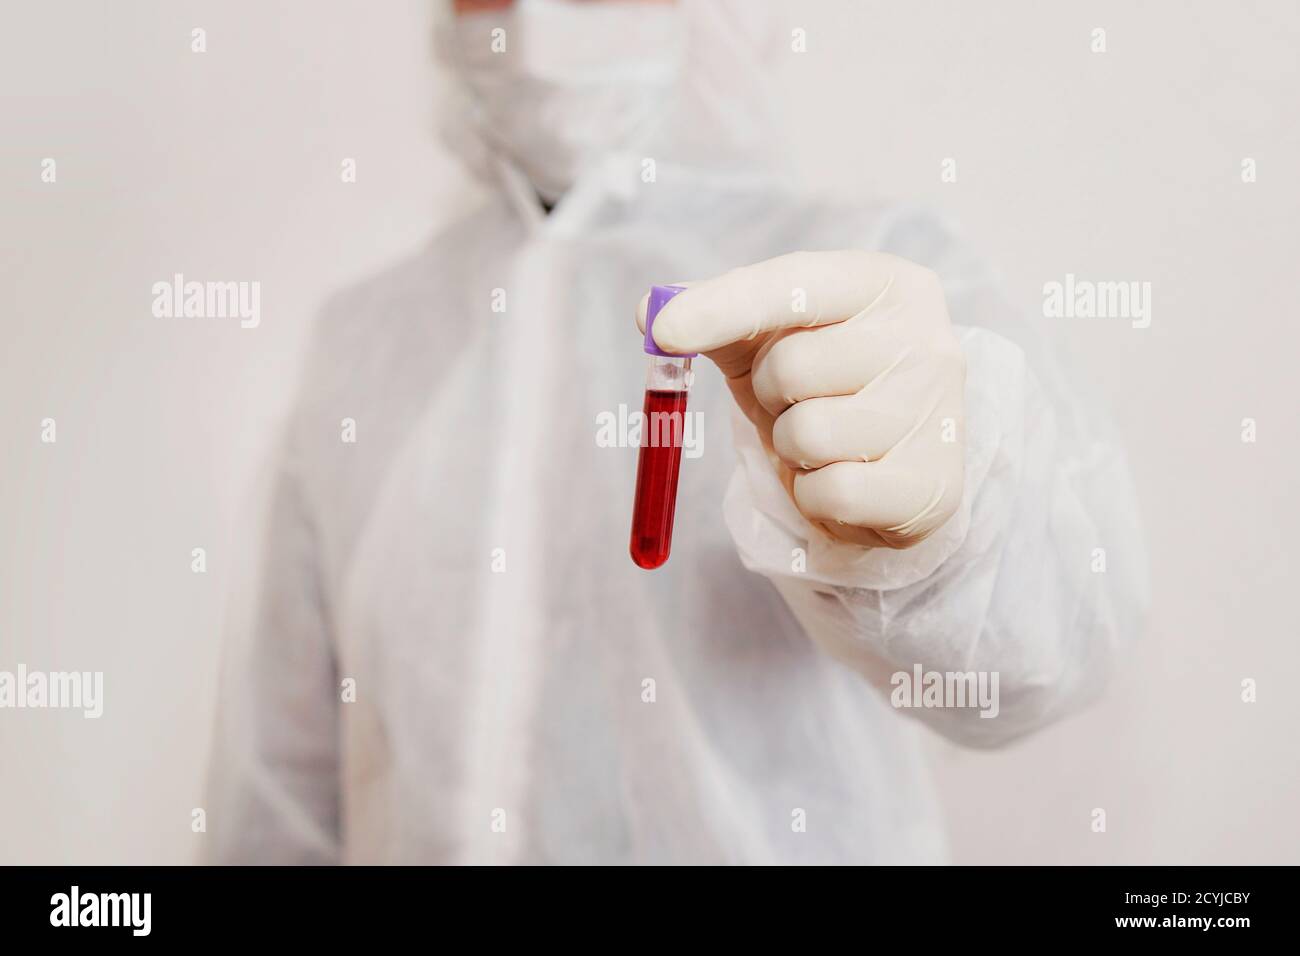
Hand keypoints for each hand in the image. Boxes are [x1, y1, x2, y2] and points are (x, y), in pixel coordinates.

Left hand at [637, 251, 964, 548]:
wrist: (893, 462)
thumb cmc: (824, 383)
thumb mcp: (770, 337)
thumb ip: (711, 314)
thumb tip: (648, 312)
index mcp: (889, 283)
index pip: (795, 284)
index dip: (722, 306)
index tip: (662, 333)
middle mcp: (929, 339)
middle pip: (792, 366)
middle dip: (772, 394)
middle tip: (797, 401)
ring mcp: (939, 413)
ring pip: (809, 433)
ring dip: (793, 448)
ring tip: (824, 441)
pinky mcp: (934, 486)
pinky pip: (831, 491)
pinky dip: (816, 496)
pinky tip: (844, 479)